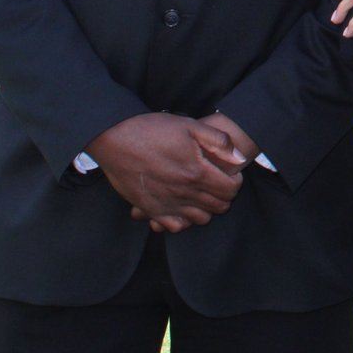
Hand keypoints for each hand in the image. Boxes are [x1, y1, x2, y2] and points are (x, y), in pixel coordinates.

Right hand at [87, 113, 242, 232]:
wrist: (115, 139)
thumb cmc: (152, 130)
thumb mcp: (191, 126)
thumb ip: (219, 141)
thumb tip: (238, 157)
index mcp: (197, 172)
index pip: (231, 190)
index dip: (235, 181)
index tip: (230, 173)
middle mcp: (184, 193)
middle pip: (219, 207)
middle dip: (224, 195)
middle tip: (217, 181)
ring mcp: (167, 204)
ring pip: (200, 219)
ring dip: (206, 207)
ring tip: (201, 192)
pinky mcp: (150, 209)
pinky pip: (175, 226)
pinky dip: (183, 220)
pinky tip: (182, 205)